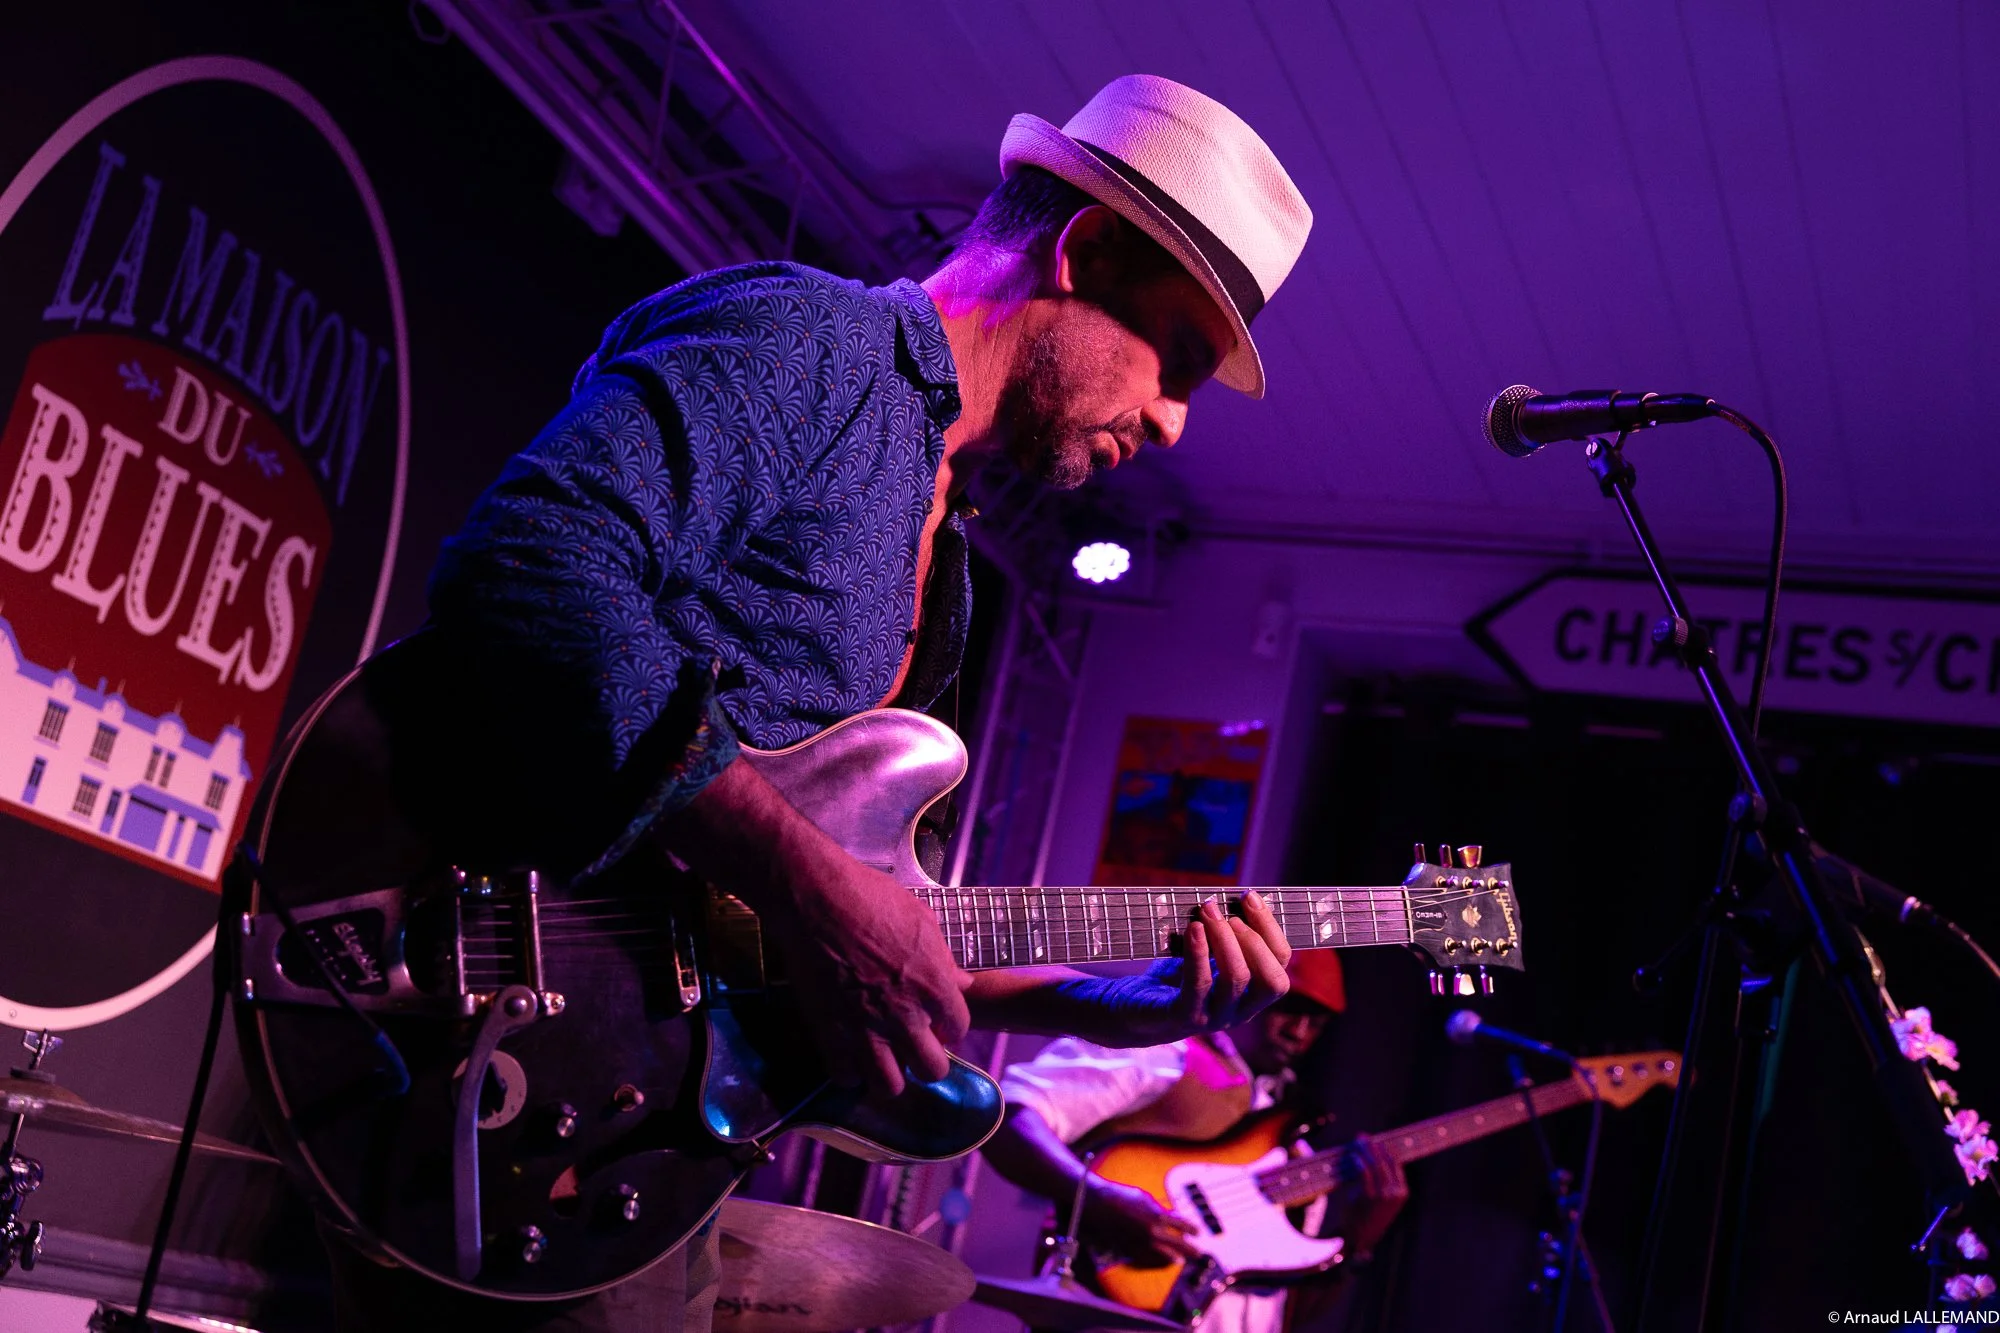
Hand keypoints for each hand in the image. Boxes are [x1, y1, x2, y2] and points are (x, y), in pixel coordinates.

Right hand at [657, 757, 970, 1099]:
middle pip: (932, 1070)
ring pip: (889, 1086)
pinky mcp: (830, 1032)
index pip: (959, 1027)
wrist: (813, 897)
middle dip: (926, 1062)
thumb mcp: (920, 918)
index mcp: (933, 983)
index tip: (937, 1023)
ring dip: (889, 1076)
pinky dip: (848, 1071)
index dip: (949, 1027)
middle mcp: (905, 1013)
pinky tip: (848, 1053)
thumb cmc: (869, 896)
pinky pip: (845, 1076)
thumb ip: (943, 957)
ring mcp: (866, 1027)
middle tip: (913, 1046)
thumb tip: (961, 980)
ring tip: (882, 1058)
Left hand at [1067, 893, 1292, 1045]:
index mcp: (1250, 994)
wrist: (1131, 1010)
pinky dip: (1199, 953)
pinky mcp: (1184, 1018)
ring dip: (1225, 939)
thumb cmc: (1173, 979)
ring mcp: (1214, 1018)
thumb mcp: (1204, 954)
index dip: (1271, 928)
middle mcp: (1239, 1011)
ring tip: (1206, 913)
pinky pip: (1199, 986)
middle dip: (1255, 939)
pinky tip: (1194, 928)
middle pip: (1273, 981)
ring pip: (1237, 980)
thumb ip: (1224, 935)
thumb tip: (1237, 897)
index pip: (1281, 965)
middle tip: (1227, 911)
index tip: (1249, 896)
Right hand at [1081, 1177, 1199, 1266]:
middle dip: (1190, 1249)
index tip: (1197, 1232)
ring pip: (1165, 1255)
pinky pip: (1150, 1259)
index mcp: (1158, 1216)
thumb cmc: (1122, 1197)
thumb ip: (1159, 1209)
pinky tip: (1162, 1261)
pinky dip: (1158, 1260)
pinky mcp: (1133, 1249)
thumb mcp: (1146, 1198)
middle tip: (1198, 1252)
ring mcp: (1143, 1243)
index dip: (1192, 1229)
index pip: (1182, 1225)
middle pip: (1178, 1244)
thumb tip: (1170, 1216)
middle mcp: (1153, 1231)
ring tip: (1182, 1260)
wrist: (1100, 1205)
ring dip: (1175, 1257)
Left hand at [1325, 1135, 1407, 1261]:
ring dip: (1365, 1150)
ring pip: (1375, 1164)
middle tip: (1363, 1137)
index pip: (1396, 1163)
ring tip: (1357, 1142)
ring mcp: (1383, 1195)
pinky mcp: (1369, 1196)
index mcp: (1402, 1191)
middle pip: (1386, 1160)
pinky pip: (1364, 1173)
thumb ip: (1383, 1180)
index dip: (1385, 1149)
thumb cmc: (1369, 1214)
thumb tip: (1373, 1154)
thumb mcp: (1383, 1199)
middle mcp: (1396, 1192)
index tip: (1375, 1139)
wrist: (1360, 1238)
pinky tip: (1353, 1156)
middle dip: (1374, 1146)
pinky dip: (1358, 1162)